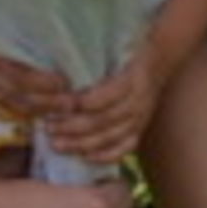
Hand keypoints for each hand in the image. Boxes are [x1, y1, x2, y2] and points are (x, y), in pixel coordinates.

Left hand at [41, 26, 168, 167]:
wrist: (157, 63)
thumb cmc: (126, 54)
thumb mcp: (114, 50)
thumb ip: (92, 61)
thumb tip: (60, 72)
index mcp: (132, 79)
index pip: (107, 95)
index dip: (83, 103)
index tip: (59, 104)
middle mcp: (138, 101)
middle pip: (104, 120)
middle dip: (73, 126)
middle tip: (49, 127)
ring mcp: (140, 119)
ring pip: (110, 137)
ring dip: (81, 143)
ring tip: (56, 144)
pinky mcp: (139, 131)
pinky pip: (124, 149)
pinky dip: (104, 156)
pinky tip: (84, 157)